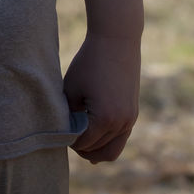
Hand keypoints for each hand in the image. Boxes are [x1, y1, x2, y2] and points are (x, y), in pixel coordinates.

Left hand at [63, 31, 140, 163]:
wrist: (117, 41)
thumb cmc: (89, 62)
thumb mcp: (72, 88)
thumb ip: (68, 114)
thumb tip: (65, 132)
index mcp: (104, 119)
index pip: (84, 144)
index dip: (69, 142)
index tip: (59, 134)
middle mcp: (121, 124)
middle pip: (101, 153)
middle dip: (83, 150)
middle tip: (69, 140)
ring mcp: (130, 119)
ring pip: (114, 150)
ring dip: (97, 149)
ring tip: (81, 142)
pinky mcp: (133, 112)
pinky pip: (121, 137)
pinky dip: (108, 140)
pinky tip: (94, 134)